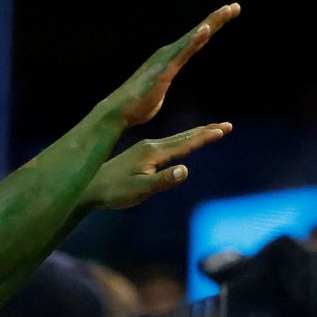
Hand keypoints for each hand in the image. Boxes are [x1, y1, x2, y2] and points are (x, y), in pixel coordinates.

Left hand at [84, 124, 232, 209]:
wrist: (89, 186)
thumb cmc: (114, 191)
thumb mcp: (139, 191)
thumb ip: (162, 181)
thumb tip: (185, 170)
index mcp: (153, 152)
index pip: (185, 144)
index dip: (205, 137)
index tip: (223, 129)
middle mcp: (151, 146)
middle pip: (184, 137)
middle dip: (206, 131)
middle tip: (226, 125)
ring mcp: (145, 148)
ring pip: (177, 139)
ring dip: (196, 134)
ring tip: (211, 130)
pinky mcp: (141, 153)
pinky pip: (169, 144)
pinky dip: (183, 141)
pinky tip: (184, 143)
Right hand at [108, 4, 239, 128]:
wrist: (121, 111)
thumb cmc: (140, 104)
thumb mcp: (159, 87)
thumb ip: (165, 78)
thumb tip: (164, 77)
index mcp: (172, 58)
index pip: (197, 40)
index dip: (213, 26)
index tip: (229, 14)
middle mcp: (170, 53)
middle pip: (199, 33)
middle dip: (217, 19)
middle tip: (235, 7)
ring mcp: (167, 60)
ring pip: (193, 38)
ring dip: (209, 25)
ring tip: (226, 11)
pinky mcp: (165, 70)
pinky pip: (183, 53)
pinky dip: (194, 40)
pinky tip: (205, 31)